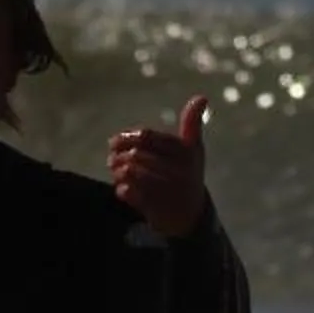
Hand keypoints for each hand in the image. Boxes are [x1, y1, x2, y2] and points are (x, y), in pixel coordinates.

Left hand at [108, 95, 211, 238]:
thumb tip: (201, 96)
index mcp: (185, 152)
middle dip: (118, 156)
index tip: (114, 142)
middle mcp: (178, 170)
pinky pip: (128, 192)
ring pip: (129, 173)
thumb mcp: (194, 149)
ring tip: (116, 171)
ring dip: (117, 171)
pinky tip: (122, 188)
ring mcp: (166, 191)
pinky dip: (121, 189)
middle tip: (112, 159)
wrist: (191, 216)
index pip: (147, 137)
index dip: (126, 137)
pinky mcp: (155, 208)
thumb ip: (192, 123)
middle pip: (135, 155)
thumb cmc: (188, 175)